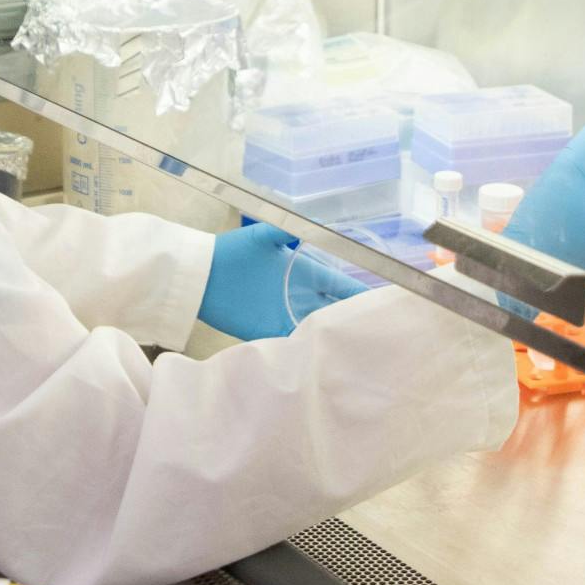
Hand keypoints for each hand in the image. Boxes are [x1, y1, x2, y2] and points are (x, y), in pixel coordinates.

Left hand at [201, 222, 368, 339]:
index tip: (384, 304)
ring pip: (317, 330)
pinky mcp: (266, 331)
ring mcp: (284, 314)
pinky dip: (306, 352)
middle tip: (380, 336)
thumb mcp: (262, 236)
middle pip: (334, 311)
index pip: (341, 285)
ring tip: (359, 354)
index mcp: (304, 272)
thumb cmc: (231, 251)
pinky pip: (292, 344)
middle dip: (353, 321)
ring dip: (333, 340)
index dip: (360, 294)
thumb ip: (287, 229)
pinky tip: (324, 362)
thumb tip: (319, 222)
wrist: (200, 274)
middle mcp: (299, 295)